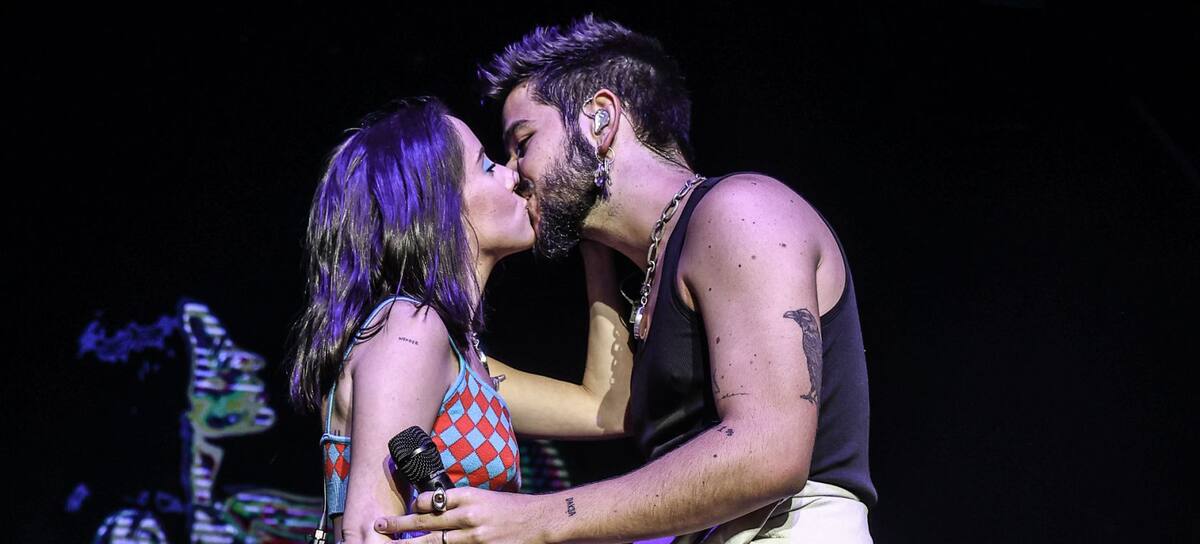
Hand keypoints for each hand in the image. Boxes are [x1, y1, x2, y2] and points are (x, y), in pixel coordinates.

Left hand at [374, 487, 551, 543]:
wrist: (537, 521)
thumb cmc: (510, 507)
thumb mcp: (483, 497)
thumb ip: (459, 502)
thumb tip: (434, 508)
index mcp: (467, 496)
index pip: (431, 500)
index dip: (415, 506)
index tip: (407, 509)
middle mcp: (467, 515)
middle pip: (425, 522)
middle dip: (399, 525)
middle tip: (378, 526)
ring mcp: (473, 537)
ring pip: (434, 543)